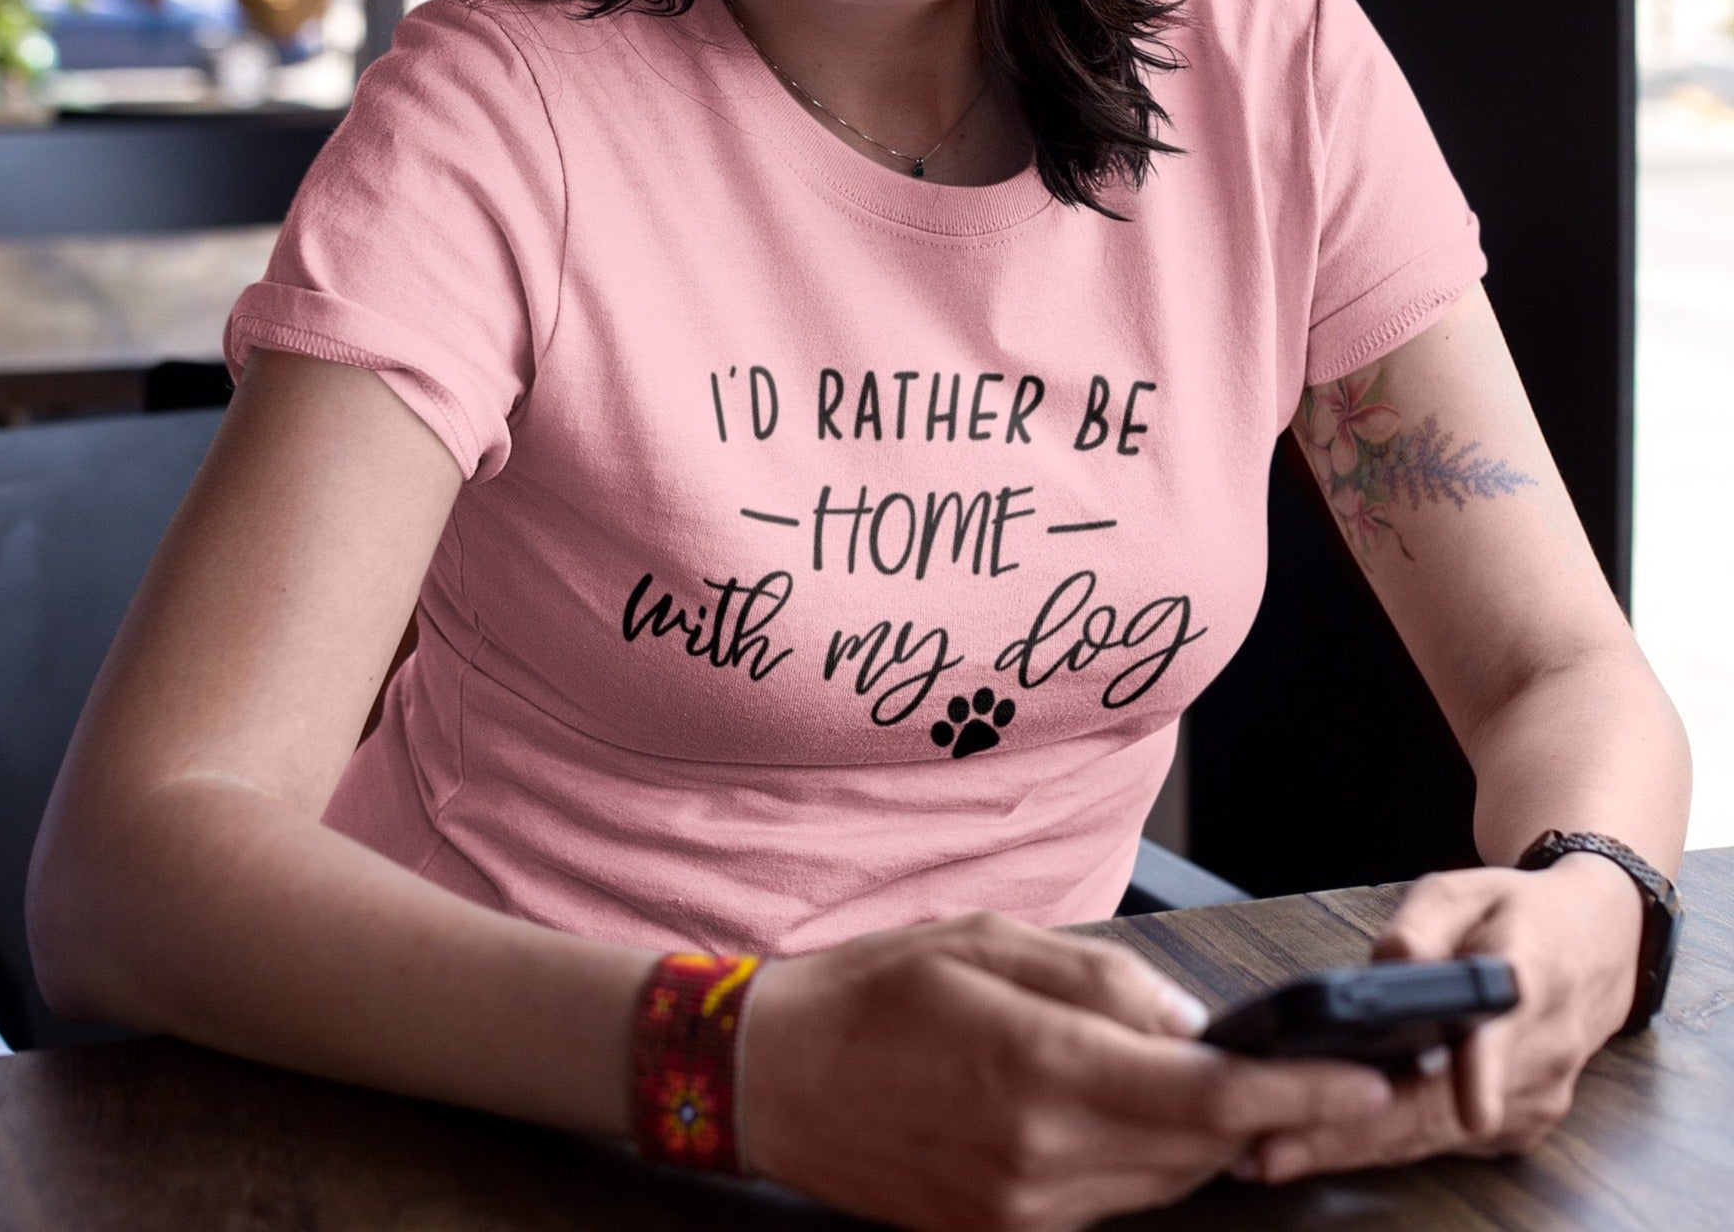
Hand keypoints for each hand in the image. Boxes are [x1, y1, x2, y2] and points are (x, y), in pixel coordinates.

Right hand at [739, 908, 1398, 1231]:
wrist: (773, 1077)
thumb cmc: (874, 989)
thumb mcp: (987, 940)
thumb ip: (1099, 978)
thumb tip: (1191, 1023)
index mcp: (1039, 1072)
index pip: (1208, 1100)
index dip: (1300, 1093)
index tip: (1372, 1077)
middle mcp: (1041, 1162)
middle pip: (1200, 1153)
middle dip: (1270, 1114)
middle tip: (1319, 1068)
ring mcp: (1021, 1213)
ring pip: (1162, 1186)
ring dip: (1209, 1139)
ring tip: (1234, 1086)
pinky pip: (1109, 1206)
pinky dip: (1147, 1162)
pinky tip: (1142, 1114)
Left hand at [1230, 856, 1644, 1185]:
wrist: (1595, 947)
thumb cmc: (1517, 913)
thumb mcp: (1467, 888)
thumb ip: (1426, 919)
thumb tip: (1390, 962)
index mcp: (1529, 981)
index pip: (1503, 1033)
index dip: (1479, 1075)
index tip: (1468, 1110)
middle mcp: (1540, 1053)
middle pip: (1444, 1106)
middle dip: (1358, 1132)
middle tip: (1278, 1147)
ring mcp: (1534, 1099)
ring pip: (1435, 1135)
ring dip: (1356, 1148)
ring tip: (1277, 1153)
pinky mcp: (1520, 1127)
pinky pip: (1443, 1141)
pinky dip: (1383, 1145)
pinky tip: (1321, 1145)